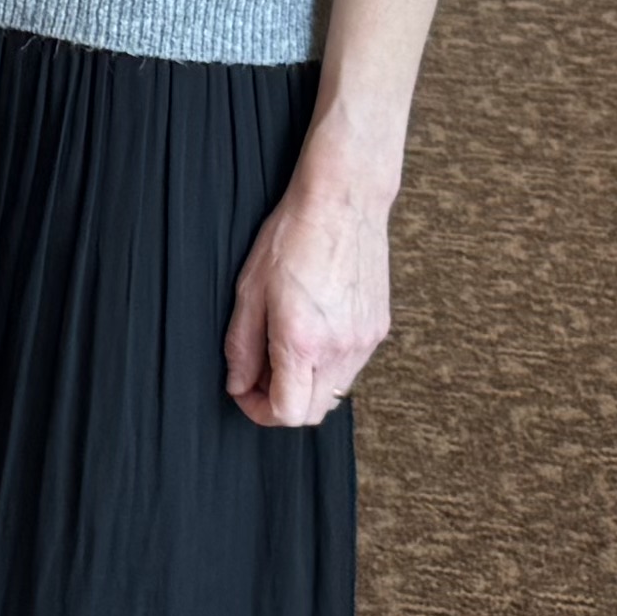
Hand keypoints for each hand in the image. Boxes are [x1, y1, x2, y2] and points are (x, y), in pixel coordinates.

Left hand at [224, 141, 395, 427]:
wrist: (343, 202)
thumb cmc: (290, 237)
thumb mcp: (249, 290)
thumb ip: (242, 346)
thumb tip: (238, 384)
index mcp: (303, 341)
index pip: (288, 413)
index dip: (259, 411)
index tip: (244, 391)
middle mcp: (341, 349)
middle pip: (313, 411)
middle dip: (282, 403)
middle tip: (259, 373)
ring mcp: (365, 341)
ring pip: (334, 392)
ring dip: (306, 384)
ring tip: (284, 345)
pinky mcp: (378, 329)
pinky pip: (351, 366)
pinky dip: (328, 364)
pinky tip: (312, 330)